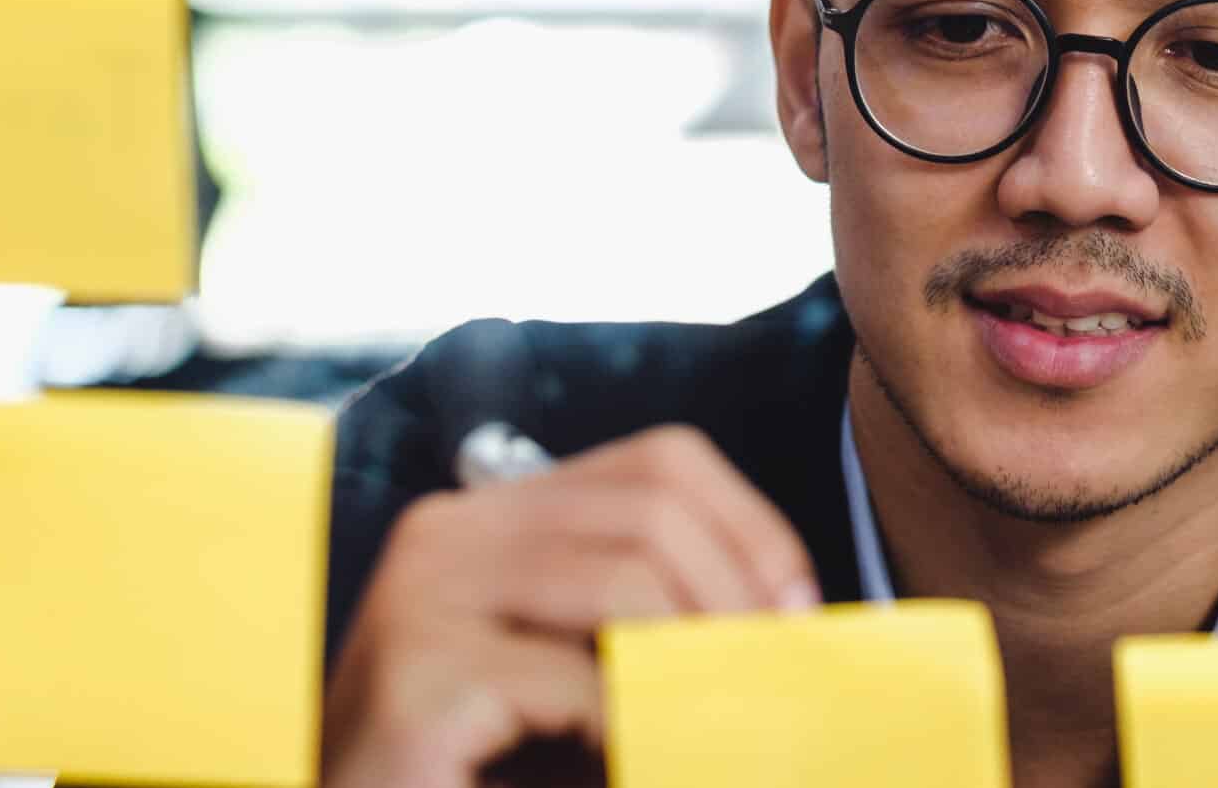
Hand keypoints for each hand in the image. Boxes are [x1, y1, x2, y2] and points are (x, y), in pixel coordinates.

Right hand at [321, 424, 820, 787]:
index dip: (753, 526)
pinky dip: (642, 730)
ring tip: (725, 724)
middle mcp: (447, 533)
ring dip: (700, 663)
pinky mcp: (416, 682)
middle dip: (740, 596)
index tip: (802, 610)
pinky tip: (648, 763)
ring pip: (625, 585)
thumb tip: (790, 612)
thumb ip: (652, 623)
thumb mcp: (578, 672)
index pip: (660, 461)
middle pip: (652, 511)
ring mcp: (419, 601)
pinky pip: (578, 685)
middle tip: (782, 675)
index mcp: (489, 515)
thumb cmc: (482, 772)